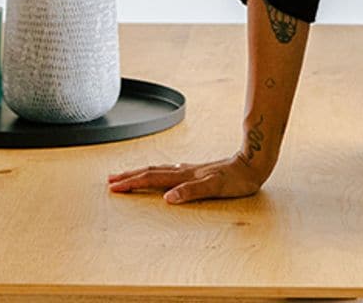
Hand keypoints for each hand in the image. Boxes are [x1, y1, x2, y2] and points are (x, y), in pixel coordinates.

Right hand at [106, 153, 269, 203]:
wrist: (252, 164)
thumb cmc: (236, 180)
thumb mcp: (215, 188)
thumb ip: (191, 191)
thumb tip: (167, 198)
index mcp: (183, 175)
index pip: (151, 178)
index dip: (132, 182)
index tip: (114, 187)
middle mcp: (183, 171)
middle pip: (149, 171)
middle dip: (129, 176)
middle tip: (110, 180)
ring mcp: (188, 170)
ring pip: (157, 170)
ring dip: (139, 173)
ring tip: (126, 175)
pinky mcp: (195, 172)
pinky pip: (167, 171)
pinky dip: (155, 173)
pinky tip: (157, 174)